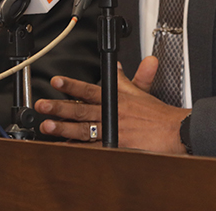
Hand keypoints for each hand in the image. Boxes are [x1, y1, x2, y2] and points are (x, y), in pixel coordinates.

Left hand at [34, 56, 190, 154]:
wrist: (173, 131)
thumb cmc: (157, 114)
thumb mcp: (140, 91)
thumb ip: (125, 79)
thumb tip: (116, 67)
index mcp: (115, 99)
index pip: (89, 90)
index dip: (71, 85)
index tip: (56, 81)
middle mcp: (111, 114)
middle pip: (81, 110)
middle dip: (59, 108)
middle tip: (42, 106)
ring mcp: (112, 132)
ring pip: (83, 130)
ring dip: (63, 129)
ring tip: (47, 126)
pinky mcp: (116, 147)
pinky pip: (94, 148)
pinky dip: (79, 148)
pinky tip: (65, 147)